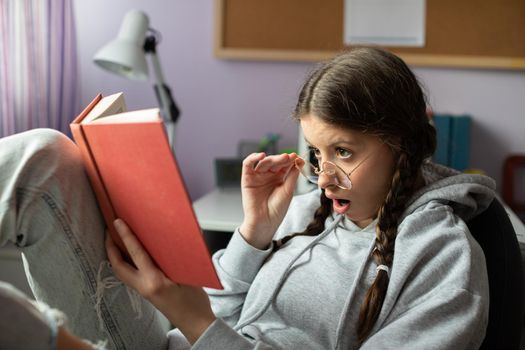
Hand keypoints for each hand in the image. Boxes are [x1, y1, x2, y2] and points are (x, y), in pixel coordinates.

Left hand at [105, 219, 215, 343]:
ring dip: (116, 257)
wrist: (195, 323)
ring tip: (116, 241)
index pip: (136, 254)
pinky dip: (126, 264)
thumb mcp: (187, 276)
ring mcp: (143, 291)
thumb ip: (175, 259)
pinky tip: (131, 256)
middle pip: (118, 266)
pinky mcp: (146, 293)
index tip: (118, 223)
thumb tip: (169, 240)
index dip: (126, 236)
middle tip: (110, 232)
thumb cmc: (195, 301)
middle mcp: (144, 286)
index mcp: (154, 280)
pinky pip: (130, 276)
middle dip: (111, 249)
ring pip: (121, 272)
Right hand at [239, 152, 302, 248]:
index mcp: (279, 178)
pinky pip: (247, 164)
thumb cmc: (277, 209)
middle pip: (275, 162)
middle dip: (282, 158)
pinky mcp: (247, 178)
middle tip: (290, 157)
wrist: (265, 222)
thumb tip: (299, 160)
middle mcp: (268, 175)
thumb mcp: (288, 190)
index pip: (285, 164)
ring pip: (264, 161)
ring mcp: (257, 176)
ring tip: (282, 158)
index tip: (298, 157)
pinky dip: (253, 158)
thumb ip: (292, 175)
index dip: (291, 160)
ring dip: (272, 158)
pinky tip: (261, 156)